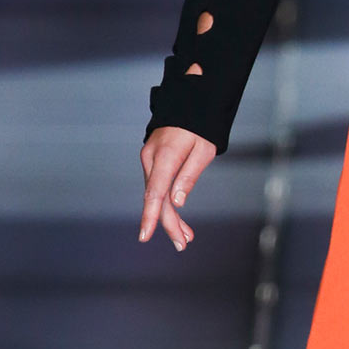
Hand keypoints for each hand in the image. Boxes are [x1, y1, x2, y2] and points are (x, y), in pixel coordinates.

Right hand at [140, 127, 217, 250]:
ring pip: (156, 195)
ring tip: (185, 237)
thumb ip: (189, 176)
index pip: (155, 192)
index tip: (145, 235)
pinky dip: (167, 203)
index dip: (151, 216)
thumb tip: (177, 202)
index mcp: (165, 155)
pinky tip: (178, 219)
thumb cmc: (200, 127)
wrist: (188, 104)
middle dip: (168, 224)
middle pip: (156, 198)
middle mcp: (151, 159)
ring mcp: (149, 160)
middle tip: (183, 244)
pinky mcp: (152, 161)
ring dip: (170, 217)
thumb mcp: (203, 150)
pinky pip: (157, 186)